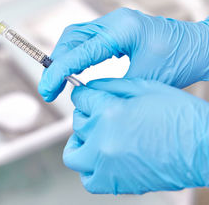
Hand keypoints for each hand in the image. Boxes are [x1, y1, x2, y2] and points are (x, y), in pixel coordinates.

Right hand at [39, 8, 208, 101]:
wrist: (199, 48)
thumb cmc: (182, 60)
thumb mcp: (145, 79)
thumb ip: (110, 85)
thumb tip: (83, 93)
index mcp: (122, 30)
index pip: (79, 51)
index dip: (58, 72)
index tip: (48, 89)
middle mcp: (114, 21)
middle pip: (70, 38)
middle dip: (55, 64)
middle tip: (50, 89)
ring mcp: (113, 23)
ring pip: (74, 37)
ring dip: (63, 58)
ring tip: (58, 81)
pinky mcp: (114, 30)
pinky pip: (85, 39)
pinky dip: (75, 55)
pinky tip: (73, 69)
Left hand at [65, 78, 208, 193]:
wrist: (203, 149)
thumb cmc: (181, 117)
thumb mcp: (146, 88)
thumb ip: (111, 86)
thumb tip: (90, 87)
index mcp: (109, 113)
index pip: (80, 98)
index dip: (85, 94)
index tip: (88, 95)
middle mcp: (102, 139)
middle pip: (78, 122)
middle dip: (87, 114)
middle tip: (100, 113)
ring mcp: (106, 165)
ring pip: (74, 153)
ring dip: (80, 141)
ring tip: (95, 136)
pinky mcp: (114, 183)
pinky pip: (87, 178)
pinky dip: (88, 167)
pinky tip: (100, 157)